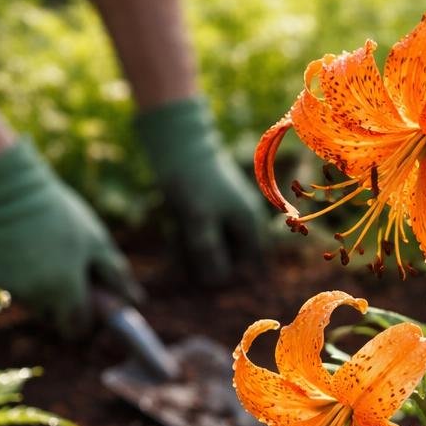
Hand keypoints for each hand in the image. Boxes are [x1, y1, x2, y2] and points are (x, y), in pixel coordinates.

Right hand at [0, 140, 140, 335]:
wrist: (9, 191)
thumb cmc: (61, 215)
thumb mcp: (96, 242)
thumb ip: (117, 276)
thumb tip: (137, 301)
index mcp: (65, 289)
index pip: (77, 327)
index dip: (87, 320)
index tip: (91, 305)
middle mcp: (37, 296)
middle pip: (55, 319)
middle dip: (65, 306)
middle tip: (72, 277)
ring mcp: (12, 288)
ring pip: (35, 303)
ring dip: (45, 291)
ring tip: (50, 256)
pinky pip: (16, 288)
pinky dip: (24, 278)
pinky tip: (27, 251)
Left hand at [135, 95, 266, 283]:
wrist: (179, 142)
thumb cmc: (191, 180)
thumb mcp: (198, 219)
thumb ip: (209, 252)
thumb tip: (217, 283)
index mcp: (250, 226)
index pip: (248, 269)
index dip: (226, 278)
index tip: (199, 277)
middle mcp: (245, 223)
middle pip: (231, 261)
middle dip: (206, 265)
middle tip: (182, 257)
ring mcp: (230, 217)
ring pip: (215, 250)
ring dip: (195, 254)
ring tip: (176, 241)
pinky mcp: (213, 212)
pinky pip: (205, 237)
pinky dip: (190, 240)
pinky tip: (175, 232)